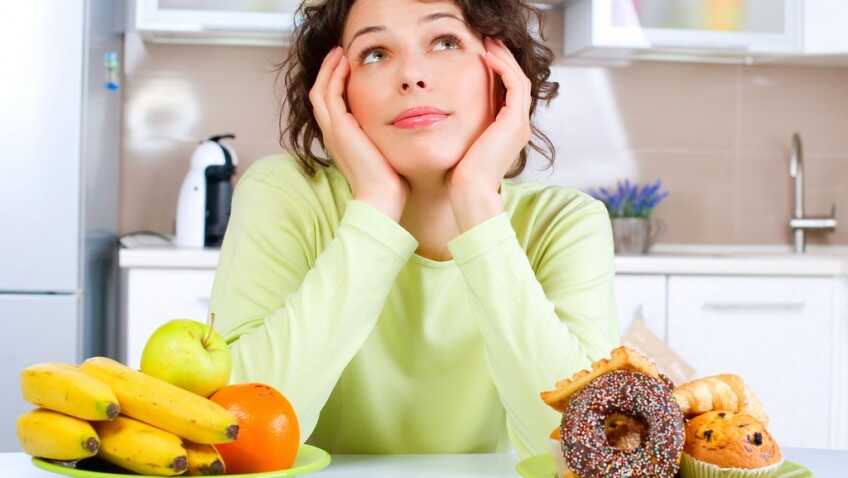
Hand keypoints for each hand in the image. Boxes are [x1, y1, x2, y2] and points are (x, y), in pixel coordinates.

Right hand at [309, 46, 408, 221]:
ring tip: (340, 53)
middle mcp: (333, 134)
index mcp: (342, 139)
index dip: (336, 84)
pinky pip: (329, 94)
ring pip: (320, 90)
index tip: (349, 68)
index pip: (331, 105)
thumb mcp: (386, 151)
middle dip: (329, 71)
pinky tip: (346, 63)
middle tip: (340, 53)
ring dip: (330, 69)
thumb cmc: (390, 181)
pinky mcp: (339, 128)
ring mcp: (333, 131)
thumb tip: (405, 126)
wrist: (382, 198)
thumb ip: (386, 137)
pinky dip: (334, 76)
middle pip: (320, 93)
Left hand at [448, 37, 532, 229]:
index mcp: (508, 132)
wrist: (468, 193)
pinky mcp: (514, 122)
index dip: (498, 70)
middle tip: (488, 40)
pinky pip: (514, 85)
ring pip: (519, 79)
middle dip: (503, 59)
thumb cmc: (459, 176)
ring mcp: (519, 124)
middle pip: (517, 82)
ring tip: (488, 41)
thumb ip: (462, 128)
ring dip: (504, 58)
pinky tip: (486, 56)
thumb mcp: (461, 145)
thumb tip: (442, 115)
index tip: (481, 54)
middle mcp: (518, 126)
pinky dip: (502, 67)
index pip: (509, 92)